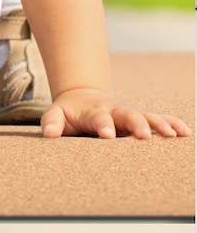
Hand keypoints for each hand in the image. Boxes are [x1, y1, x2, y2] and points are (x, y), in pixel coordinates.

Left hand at [41, 88, 191, 138]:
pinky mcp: (138, 118)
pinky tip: (184, 131)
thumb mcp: (56, 114)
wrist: (81, 97)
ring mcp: (127, 114)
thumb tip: (48, 134)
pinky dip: (170, 122)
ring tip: (172, 134)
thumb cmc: (69, 112)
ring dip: (158, 123)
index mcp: (92, 111)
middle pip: (126, 114)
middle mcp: (113, 110)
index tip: (107, 134)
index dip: (103, 125)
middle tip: (144, 135)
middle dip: (135, 124)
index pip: (98, 118)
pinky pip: (156, 118)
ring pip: (144, 116)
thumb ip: (52, 122)